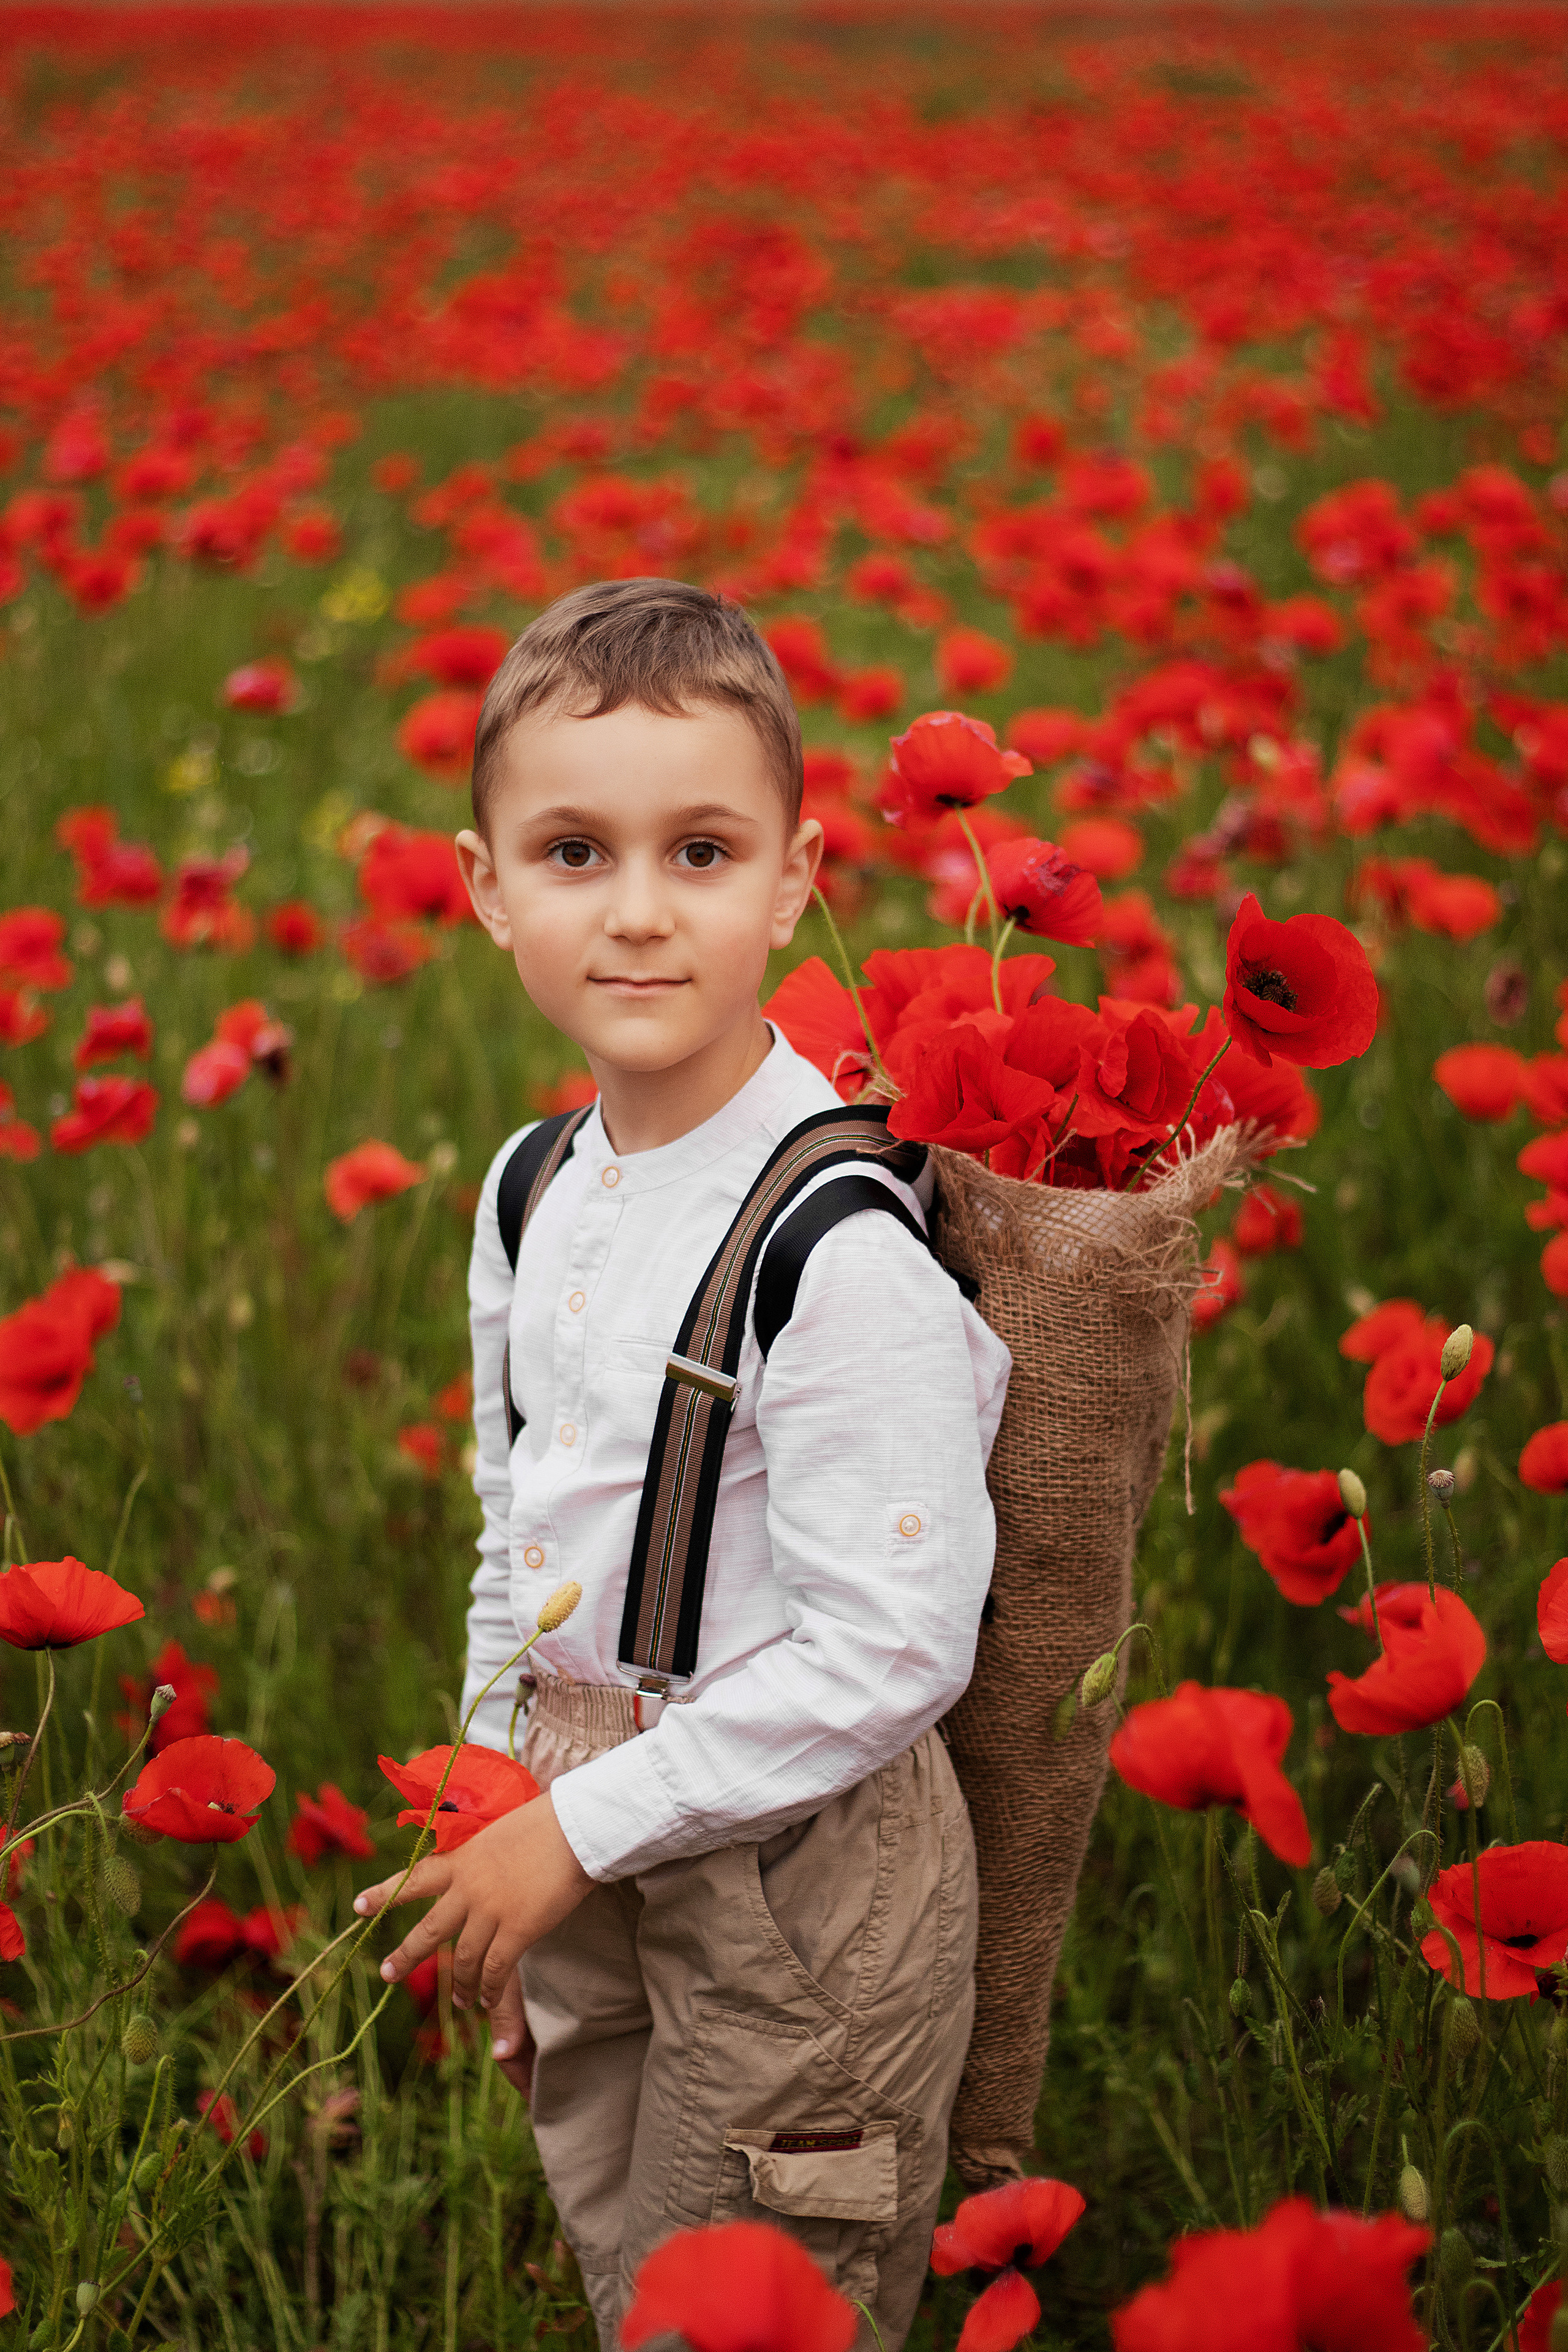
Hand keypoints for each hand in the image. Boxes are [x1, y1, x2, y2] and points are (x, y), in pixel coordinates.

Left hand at [354, 1794, 591, 2064]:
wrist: (574, 1826)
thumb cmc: (545, 1821)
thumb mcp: (497, 1832)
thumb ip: (480, 1856)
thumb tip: (476, 1872)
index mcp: (460, 1859)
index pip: (413, 1878)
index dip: (384, 1894)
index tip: (358, 1906)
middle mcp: (467, 1888)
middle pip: (429, 1931)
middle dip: (405, 1955)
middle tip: (387, 1973)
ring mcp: (490, 1911)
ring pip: (463, 1959)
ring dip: (459, 1984)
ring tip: (458, 2000)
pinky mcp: (517, 1930)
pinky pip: (495, 1971)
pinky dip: (488, 1989)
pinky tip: (486, 1999)